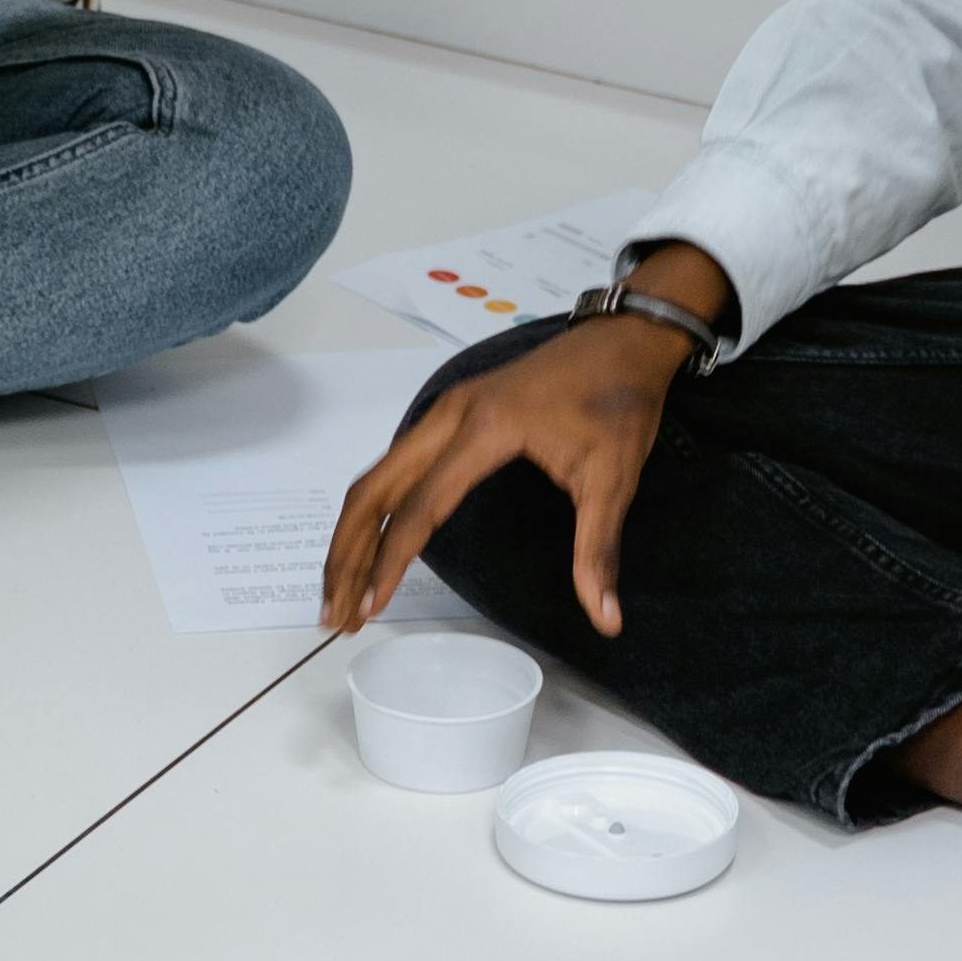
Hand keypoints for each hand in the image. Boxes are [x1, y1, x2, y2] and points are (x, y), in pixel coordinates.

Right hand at [323, 241, 732, 633]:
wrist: (625, 339)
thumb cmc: (619, 402)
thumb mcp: (615, 478)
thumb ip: (598, 552)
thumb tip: (608, 621)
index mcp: (484, 429)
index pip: (420, 506)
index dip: (391, 561)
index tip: (372, 608)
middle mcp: (450, 415)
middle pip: (373, 489)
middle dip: (347, 554)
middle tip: (335, 614)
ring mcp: (445, 411)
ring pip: (377, 476)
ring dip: (352, 534)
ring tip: (341, 592)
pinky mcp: (451, 414)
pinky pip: (394, 465)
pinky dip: (372, 509)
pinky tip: (369, 543)